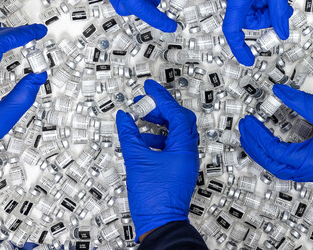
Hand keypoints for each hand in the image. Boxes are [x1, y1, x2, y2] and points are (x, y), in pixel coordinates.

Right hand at [116, 79, 198, 239]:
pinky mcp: (177, 170)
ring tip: (140, 120)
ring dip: (158, 124)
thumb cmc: (154, 199)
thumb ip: (130, 136)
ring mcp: (184, 161)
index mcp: (184, 147)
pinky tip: (142, 140)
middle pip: (179, 120)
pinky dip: (156, 139)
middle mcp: (188, 152)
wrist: (160, 224)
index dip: (162, 97)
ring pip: (174, 133)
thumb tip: (124, 118)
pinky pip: (170, 146)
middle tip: (144, 102)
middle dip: (161, 109)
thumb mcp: (137, 161)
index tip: (150, 87)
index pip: (176, 113)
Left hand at [239, 84, 312, 181]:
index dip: (258, 137)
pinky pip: (294, 162)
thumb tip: (278, 91)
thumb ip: (298, 100)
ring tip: (253, 137)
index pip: (275, 153)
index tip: (248, 122)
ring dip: (266, 152)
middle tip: (244, 130)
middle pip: (275, 165)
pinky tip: (274, 141)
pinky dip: (280, 153)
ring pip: (284, 166)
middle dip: (256, 148)